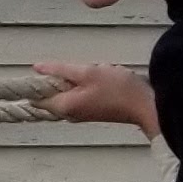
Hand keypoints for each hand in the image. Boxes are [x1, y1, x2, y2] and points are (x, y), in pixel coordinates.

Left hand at [33, 59, 159, 135]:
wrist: (147, 105)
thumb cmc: (119, 89)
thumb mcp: (88, 72)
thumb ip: (60, 70)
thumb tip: (37, 67)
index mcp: (63, 106)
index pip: (35, 97)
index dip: (36, 83)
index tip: (46, 71)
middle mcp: (68, 114)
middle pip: (51, 94)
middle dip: (59, 79)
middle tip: (79, 71)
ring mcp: (80, 113)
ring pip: (66, 93)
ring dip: (74, 80)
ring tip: (94, 75)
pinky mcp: (91, 111)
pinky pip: (78, 95)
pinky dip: (84, 85)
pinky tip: (100, 81)